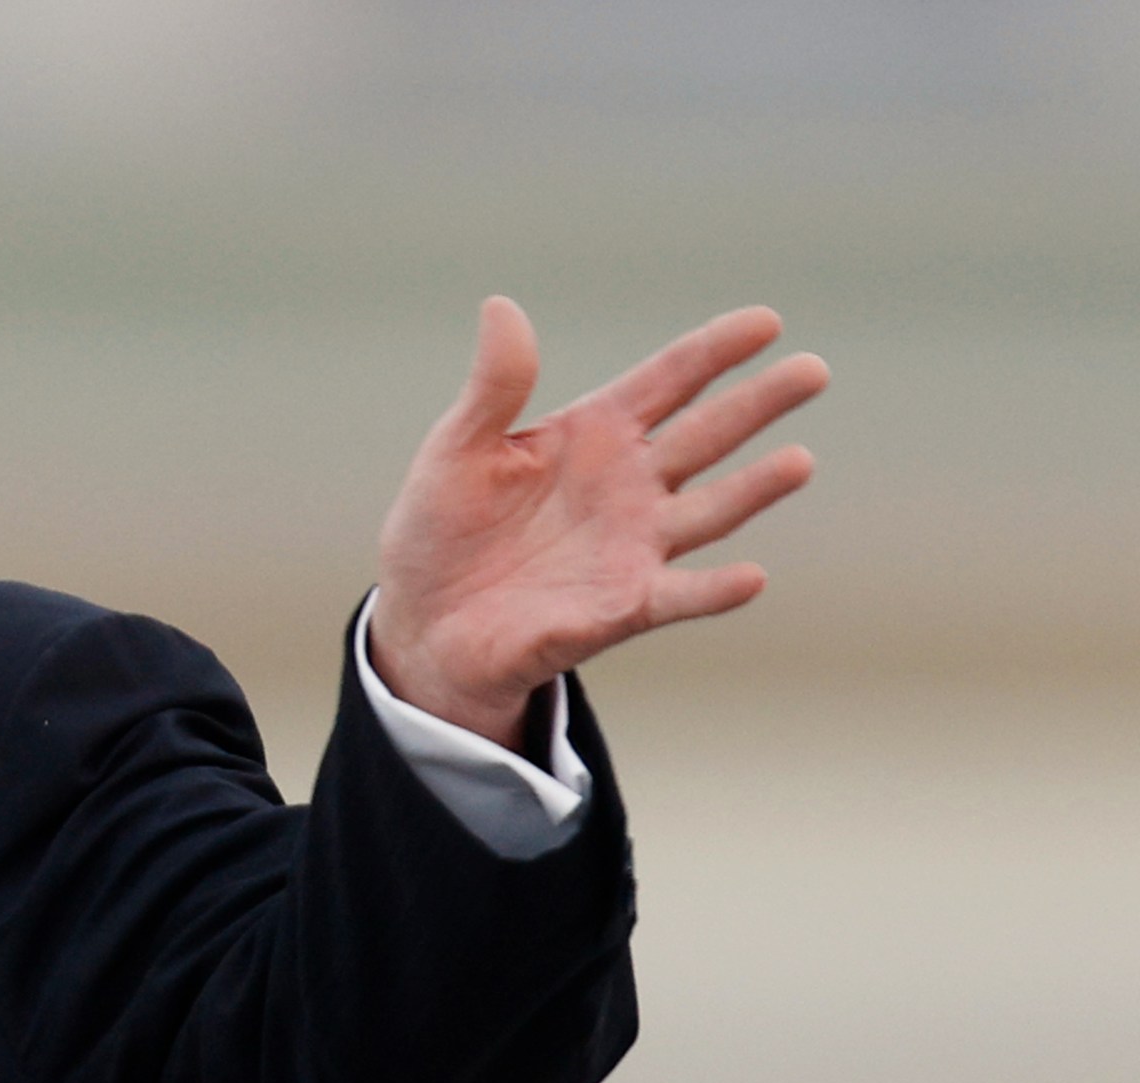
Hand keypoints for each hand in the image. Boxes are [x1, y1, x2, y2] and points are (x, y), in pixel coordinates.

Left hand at [370, 298, 828, 745]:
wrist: (425, 621)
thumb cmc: (443, 530)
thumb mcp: (457, 449)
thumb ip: (494, 387)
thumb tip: (502, 306)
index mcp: (593, 435)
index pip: (667, 382)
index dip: (714, 351)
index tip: (767, 321)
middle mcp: (628, 487)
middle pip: (706, 436)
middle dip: (758, 404)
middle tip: (814, 370)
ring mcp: (631, 547)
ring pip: (709, 512)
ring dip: (753, 490)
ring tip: (799, 462)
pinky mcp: (620, 608)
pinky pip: (678, 597)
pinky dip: (714, 590)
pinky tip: (751, 576)